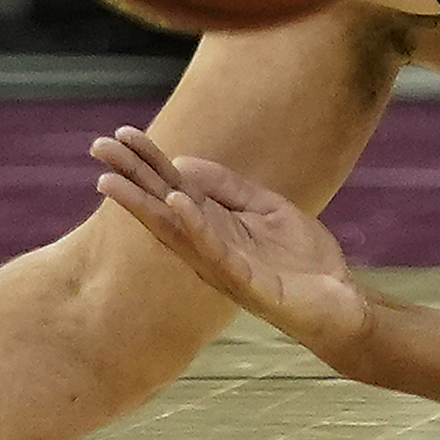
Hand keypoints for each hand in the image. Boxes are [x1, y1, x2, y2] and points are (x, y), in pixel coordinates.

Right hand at [91, 127, 376, 367]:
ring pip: (176, 232)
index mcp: (213, 229)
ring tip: (114, 180)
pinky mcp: (250, 283)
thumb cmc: (301, 261)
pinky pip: (217, 252)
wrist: (341, 304)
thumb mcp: (266, 210)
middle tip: (98, 148)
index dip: (147, 162)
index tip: (120, 135)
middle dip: (130, 178)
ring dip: (145, 204)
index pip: (172, 189)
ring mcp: (225, 267)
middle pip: (161, 207)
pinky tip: (176, 204)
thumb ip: (228, 188)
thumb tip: (182, 162)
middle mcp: (208, 249)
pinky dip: (194, 227)